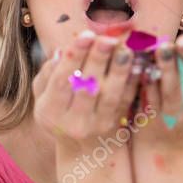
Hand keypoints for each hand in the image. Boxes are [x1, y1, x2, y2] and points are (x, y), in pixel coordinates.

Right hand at [32, 29, 139, 152]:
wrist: (81, 148)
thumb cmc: (60, 109)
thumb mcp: (44, 94)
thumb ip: (48, 73)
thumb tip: (60, 52)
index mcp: (49, 111)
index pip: (61, 81)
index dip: (74, 57)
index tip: (86, 35)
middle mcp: (72, 122)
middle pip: (86, 87)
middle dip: (98, 60)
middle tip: (108, 39)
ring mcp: (96, 126)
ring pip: (109, 96)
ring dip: (119, 71)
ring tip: (126, 49)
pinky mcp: (115, 126)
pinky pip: (125, 102)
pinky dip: (132, 83)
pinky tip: (138, 65)